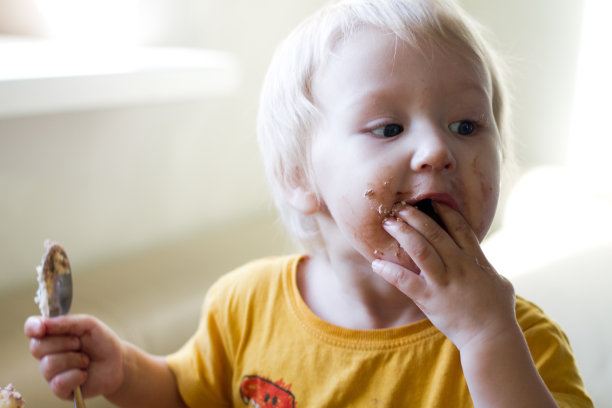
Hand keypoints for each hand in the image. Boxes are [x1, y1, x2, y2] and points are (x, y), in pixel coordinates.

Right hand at [24, 314, 123, 399]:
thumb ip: (68, 322)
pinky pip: (58, 383)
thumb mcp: (89, 325)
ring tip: (85, 360)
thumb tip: (45, 323)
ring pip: (48, 365)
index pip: (32, 328)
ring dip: (73, 360)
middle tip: (80, 344)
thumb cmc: (102, 342)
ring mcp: (51, 372)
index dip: (32, 328)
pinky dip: (76, 376)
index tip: (41, 328)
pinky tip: (84, 374)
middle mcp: (47, 353)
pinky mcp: (59, 389)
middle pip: (37, 347)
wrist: (118, 363)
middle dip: (63, 343)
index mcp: (53, 334)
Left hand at [371, 202, 515, 349]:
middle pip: (434, 233)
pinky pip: (406, 282)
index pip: (458, 226)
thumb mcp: (499, 281)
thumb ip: (485, 266)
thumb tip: (480, 259)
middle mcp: (459, 266)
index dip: (443, 210)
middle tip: (399, 208)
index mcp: (475, 259)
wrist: (491, 338)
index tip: (429, 201)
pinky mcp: (430, 300)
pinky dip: (390, 272)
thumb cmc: (498, 311)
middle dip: (415, 217)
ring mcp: (444, 282)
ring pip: (420, 250)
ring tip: (388, 224)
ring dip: (402, 234)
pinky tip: (377, 264)